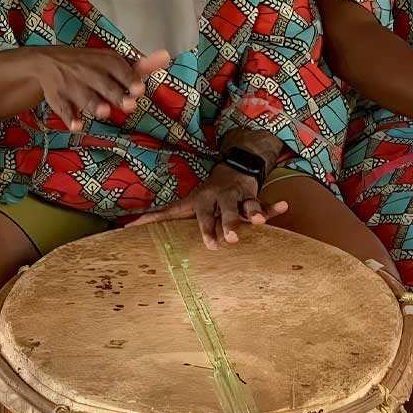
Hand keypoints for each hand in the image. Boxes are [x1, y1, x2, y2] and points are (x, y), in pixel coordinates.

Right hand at [30, 47, 170, 131]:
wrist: (47, 62)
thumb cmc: (90, 64)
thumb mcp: (112, 60)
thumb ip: (140, 65)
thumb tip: (167, 56)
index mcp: (105, 61)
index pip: (120, 69)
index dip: (129, 80)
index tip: (139, 90)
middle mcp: (89, 72)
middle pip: (105, 86)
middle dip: (116, 96)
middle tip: (130, 105)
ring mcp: (73, 86)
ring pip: (85, 98)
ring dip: (94, 105)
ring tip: (104, 112)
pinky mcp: (58, 99)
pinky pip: (64, 109)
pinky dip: (69, 118)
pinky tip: (77, 126)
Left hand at [127, 164, 289, 248]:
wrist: (231, 168)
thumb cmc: (204, 196)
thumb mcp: (183, 203)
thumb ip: (160, 216)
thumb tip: (127, 225)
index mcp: (204, 201)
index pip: (203, 216)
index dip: (206, 229)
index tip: (211, 244)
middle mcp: (222, 198)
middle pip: (226, 211)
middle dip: (229, 223)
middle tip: (231, 238)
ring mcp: (239, 197)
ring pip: (247, 206)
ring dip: (254, 212)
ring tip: (259, 220)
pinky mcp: (254, 197)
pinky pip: (267, 202)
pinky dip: (275, 207)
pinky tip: (285, 207)